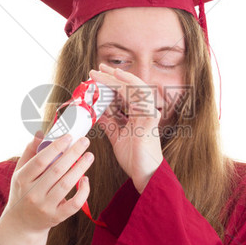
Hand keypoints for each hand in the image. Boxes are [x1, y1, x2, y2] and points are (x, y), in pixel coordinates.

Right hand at [0, 131, 93, 237]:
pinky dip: (83, 191)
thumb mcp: (20, 173)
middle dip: (73, 153)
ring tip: (89, 156)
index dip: (56, 147)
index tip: (69, 136)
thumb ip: (30, 152)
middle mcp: (32, 194)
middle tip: (85, 141)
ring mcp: (45, 207)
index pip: (40, 161)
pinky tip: (86, 179)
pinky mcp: (57, 217)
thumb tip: (40, 133)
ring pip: (66, 185)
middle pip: (56, 170)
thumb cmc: (23, 192)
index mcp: (22, 179)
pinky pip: (74, 204)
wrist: (22, 224)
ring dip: (80, 168)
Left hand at [90, 63, 163, 192]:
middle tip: (95, 70)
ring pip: (135, 89)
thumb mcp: (116, 136)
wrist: (144, 174)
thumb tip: (95, 112)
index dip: (111, 83)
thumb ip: (108, 123)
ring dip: (120, 79)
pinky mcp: (150, 119)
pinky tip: (120, 82)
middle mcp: (144, 111)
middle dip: (112, 77)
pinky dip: (131, 87)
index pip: (123, 94)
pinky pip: (141, 99)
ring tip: (105, 72)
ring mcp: (149, 114)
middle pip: (128, 88)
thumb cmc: (134, 157)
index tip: (96, 75)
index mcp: (136, 114)